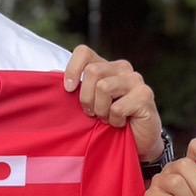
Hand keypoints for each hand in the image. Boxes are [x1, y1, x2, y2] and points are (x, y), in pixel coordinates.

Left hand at [63, 44, 163, 161]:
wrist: (138, 142)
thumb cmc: (109, 121)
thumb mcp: (89, 103)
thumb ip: (76, 89)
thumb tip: (49, 78)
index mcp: (106, 66)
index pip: (84, 52)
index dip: (72, 69)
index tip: (69, 90)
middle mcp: (122, 68)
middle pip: (92, 71)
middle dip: (86, 98)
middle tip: (93, 114)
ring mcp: (135, 79)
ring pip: (103, 87)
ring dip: (101, 111)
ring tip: (108, 118)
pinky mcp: (145, 95)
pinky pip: (117, 107)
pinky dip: (114, 121)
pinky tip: (121, 123)